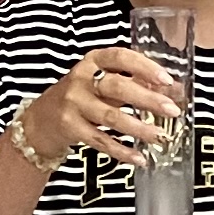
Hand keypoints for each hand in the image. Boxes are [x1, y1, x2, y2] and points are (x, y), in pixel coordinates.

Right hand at [20, 46, 184, 168]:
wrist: (42, 119)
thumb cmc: (80, 96)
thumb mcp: (102, 81)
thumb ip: (134, 82)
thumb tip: (171, 91)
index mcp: (93, 61)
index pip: (121, 57)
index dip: (145, 67)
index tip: (166, 80)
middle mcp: (81, 79)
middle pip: (118, 87)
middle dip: (148, 99)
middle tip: (171, 110)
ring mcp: (74, 103)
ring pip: (111, 116)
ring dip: (138, 128)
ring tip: (159, 136)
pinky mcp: (70, 127)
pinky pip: (100, 140)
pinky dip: (122, 151)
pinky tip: (138, 157)